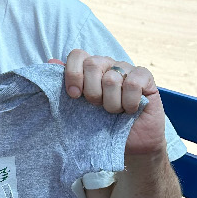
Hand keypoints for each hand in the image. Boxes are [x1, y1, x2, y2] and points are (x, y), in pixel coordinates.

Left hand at [54, 50, 169, 155]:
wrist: (132, 142)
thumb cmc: (102, 124)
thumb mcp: (79, 108)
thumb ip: (66, 85)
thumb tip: (51, 60)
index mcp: (89, 68)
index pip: (77, 55)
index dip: (73, 74)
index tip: (74, 96)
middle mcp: (107, 64)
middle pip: (93, 64)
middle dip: (92, 92)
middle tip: (97, 107)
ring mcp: (127, 68)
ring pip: (111, 78)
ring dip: (111, 103)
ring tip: (115, 111)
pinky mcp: (146, 77)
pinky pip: (133, 83)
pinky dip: (129, 101)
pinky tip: (130, 109)